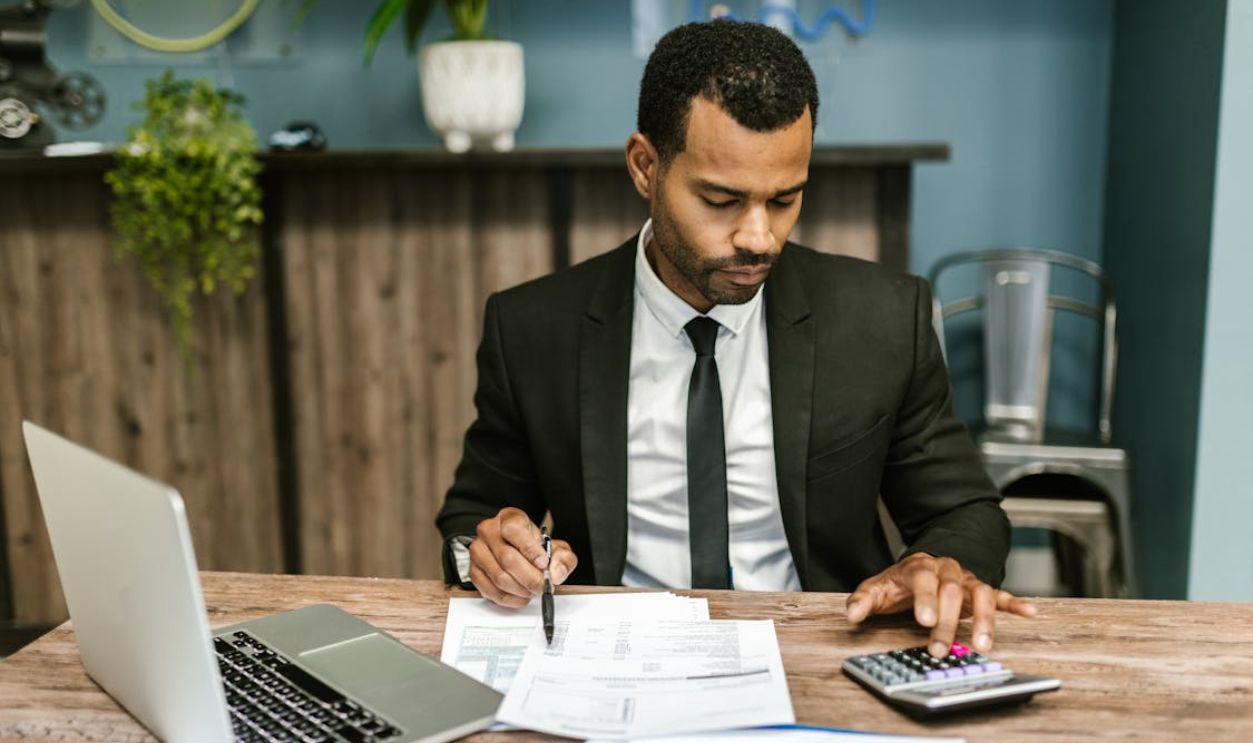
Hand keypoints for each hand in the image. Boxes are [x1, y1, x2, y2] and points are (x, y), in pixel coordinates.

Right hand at [468, 507, 577, 607]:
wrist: (518, 551)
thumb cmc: (534, 548)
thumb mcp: (556, 547)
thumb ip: (563, 558)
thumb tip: (556, 572)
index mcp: (509, 518)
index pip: (513, 531)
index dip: (530, 550)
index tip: (543, 564)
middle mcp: (489, 531)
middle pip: (507, 558)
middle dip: (530, 578)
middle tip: (543, 586)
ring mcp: (478, 551)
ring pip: (499, 577)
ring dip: (520, 590)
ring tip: (533, 591)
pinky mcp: (474, 571)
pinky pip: (490, 590)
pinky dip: (509, 599)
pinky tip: (521, 596)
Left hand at [845, 552, 1035, 656]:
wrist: (920, 567)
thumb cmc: (898, 583)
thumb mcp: (876, 589)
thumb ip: (863, 600)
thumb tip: (852, 614)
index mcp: (919, 567)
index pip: (924, 579)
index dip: (925, 599)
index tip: (924, 621)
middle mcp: (946, 570)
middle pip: (951, 591)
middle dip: (946, 621)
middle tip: (939, 648)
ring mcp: (965, 580)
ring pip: (980, 594)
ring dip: (983, 619)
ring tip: (982, 644)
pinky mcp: (980, 591)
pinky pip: (1000, 595)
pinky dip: (1014, 603)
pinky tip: (1029, 612)